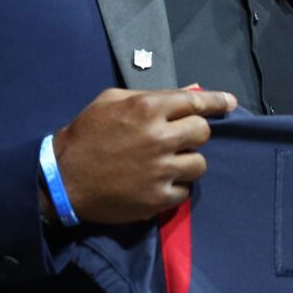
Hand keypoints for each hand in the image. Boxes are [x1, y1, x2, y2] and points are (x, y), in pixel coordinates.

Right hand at [49, 87, 236, 224]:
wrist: (62, 179)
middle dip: (194, 133)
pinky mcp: (158, 198)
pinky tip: (157, 183)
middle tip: (179, 139)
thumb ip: (149, 96)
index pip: (196, 101)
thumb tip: (186, 94)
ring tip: (168, 163)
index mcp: (148, 108)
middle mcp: (159, 137)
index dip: (217, 102)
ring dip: (188, 162)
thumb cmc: (85, 135)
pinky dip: (175, 187)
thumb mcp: (110, 101)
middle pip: (203, 132)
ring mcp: (161, 170)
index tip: (230, 104)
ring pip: (200, 164)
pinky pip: (185, 191)